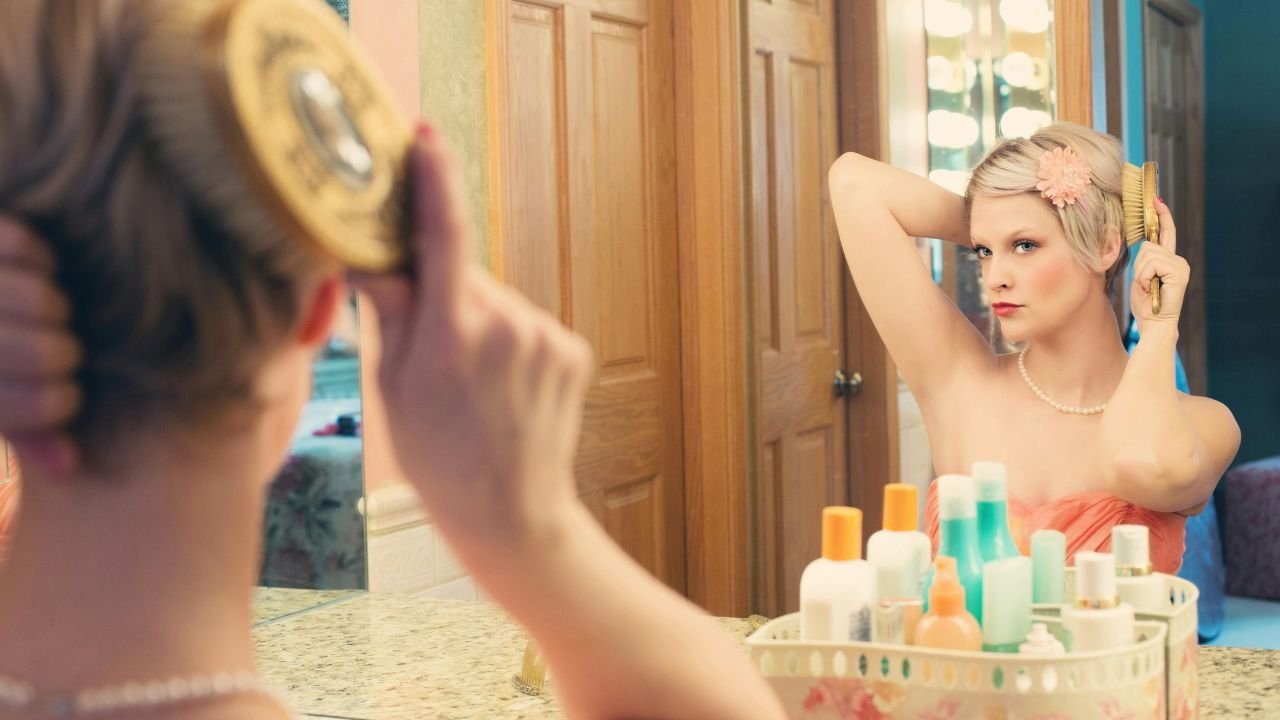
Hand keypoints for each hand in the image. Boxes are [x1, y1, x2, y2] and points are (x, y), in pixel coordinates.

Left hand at [0, 218, 81, 476]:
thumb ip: (23, 432)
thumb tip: (70, 467)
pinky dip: (40, 259)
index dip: (58, 406)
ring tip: (48, 313)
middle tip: (60, 353)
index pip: (27, 407)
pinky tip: (35, 272)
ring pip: (41, 300)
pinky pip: (24, 246)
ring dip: (54, 308)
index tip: (65, 398)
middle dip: (60, 356)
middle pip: (42, 353)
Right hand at [350, 125, 592, 549]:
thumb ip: (391, 313)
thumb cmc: (440, 458)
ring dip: (478, 321)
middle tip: (429, 348)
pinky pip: (527, 324)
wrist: (512, 511)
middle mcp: (509, 327)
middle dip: (443, 293)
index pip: (443, 238)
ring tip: (471, 383)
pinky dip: (510, 341)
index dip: (434, 181)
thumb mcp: (394, 388)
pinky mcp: (573, 349)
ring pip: (497, 301)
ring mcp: (547, 338)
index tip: (425, 138)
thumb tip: (372, 254)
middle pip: (465, 276)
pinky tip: (502, 387)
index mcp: (454, 336)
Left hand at [1130, 196, 1189, 329]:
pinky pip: (1151, 263)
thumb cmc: (1145, 304)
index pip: (1165, 232)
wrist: (1155, 324)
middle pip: (1148, 244)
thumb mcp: (1141, 276)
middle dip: (1138, 265)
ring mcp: (1180, 265)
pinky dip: (1144, 277)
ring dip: (1140, 273)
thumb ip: (1144, 259)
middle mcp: (1179, 260)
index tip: (1156, 199)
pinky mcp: (1179, 271)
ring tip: (1147, 287)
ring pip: (1147, 253)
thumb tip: (1143, 243)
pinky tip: (1150, 288)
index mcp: (1170, 260)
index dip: (1161, 215)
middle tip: (1144, 283)